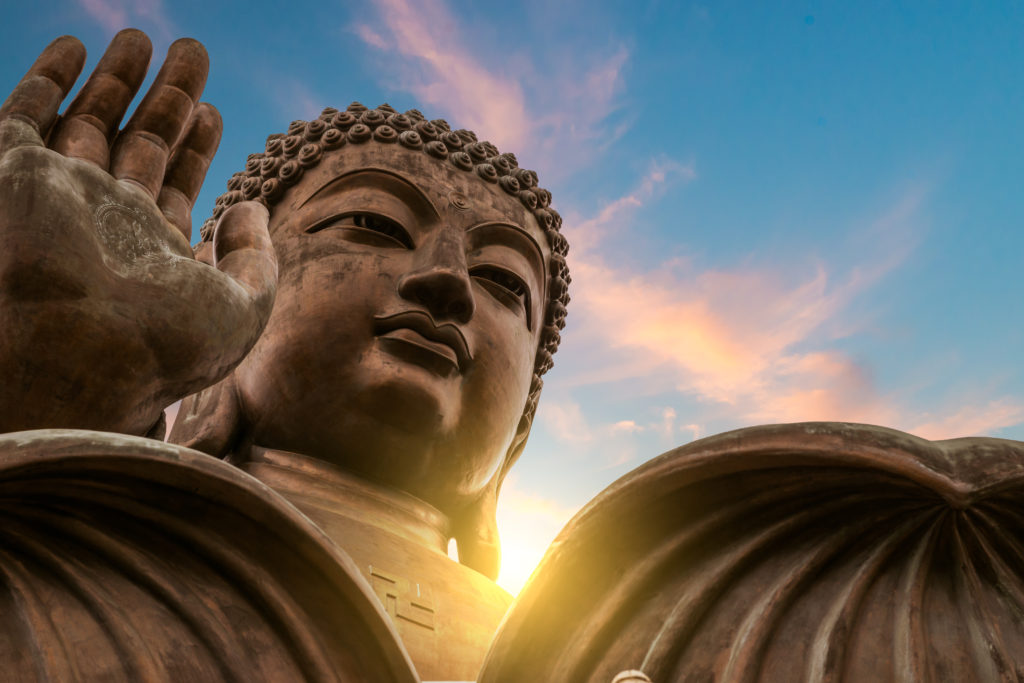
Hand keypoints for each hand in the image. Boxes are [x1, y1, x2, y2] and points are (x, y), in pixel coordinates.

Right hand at [0, 30, 276, 435]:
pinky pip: (26, 114)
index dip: (196, 144)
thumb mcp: (240, 309)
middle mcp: (105, 219)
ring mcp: (60, 195)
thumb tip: (252, 207)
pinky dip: (48, 78)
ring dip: (116, 78)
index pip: (177, 182)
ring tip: (145, 37)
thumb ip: (255, 259)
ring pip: (91, 120)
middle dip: (167, 97)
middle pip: (141, 142)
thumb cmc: (163, 349)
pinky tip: (75, 45)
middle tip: (192, 51)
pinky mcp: (16, 174)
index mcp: (152, 250)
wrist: (74, 359)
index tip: (212, 111)